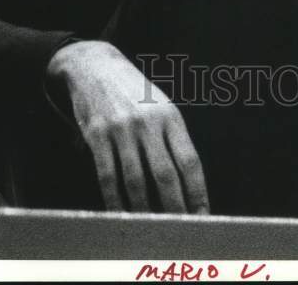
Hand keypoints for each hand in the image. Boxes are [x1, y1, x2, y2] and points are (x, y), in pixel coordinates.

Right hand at [46, 40, 208, 212]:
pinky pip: (107, 176)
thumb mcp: (160, 105)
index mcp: (170, 116)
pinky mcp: (97, 135)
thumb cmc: (134, 92)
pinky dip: (114, 201)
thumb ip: (172, 139)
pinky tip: (121, 214)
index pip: (189, 161)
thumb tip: (186, 184)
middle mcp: (148, 122)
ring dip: (144, 211)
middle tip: (180, 232)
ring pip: (136, 182)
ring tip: (151, 229)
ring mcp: (121, 129)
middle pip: (166, 176)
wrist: (94, 66)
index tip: (203, 216)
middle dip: (175, 209)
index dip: (198, 192)